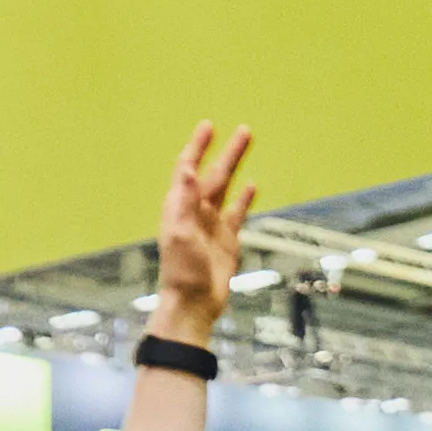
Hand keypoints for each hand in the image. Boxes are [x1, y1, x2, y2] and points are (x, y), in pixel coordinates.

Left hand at [155, 118, 261, 334]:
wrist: (194, 303)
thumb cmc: (183, 272)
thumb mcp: (180, 234)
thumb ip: (183, 201)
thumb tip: (188, 169)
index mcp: (180, 207)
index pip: (188, 168)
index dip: (197, 147)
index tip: (208, 126)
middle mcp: (195, 211)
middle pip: (213, 173)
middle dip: (226, 151)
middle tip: (243, 130)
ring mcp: (212, 224)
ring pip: (227, 188)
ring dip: (236, 167)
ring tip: (248, 148)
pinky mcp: (227, 240)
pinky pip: (237, 212)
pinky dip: (244, 198)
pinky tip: (252, 185)